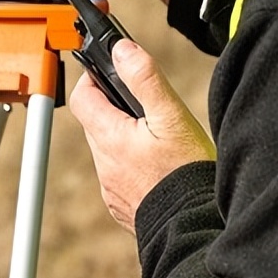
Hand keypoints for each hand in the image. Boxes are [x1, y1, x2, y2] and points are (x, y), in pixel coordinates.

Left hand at [69, 39, 214, 232]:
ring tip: (156, 137)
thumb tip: (122, 50)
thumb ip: (145, 78)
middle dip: (114, 107)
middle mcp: (104, 164)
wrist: (195, 228)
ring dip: (124, 137)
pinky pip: (118, 175)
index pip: (82, 96)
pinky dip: (131, 164)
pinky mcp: (122, 205)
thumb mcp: (172, 117)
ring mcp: (111, 187)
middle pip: (95, 121)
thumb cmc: (186, 175)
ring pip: (107, 149)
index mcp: (110, 137)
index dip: (94, 78)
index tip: (113, 73)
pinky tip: (157, 166)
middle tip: (144, 106)